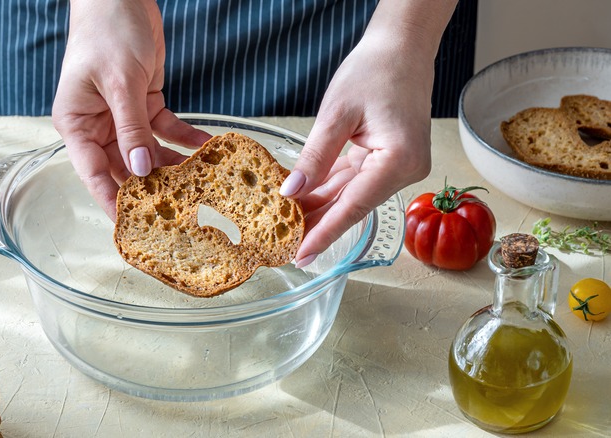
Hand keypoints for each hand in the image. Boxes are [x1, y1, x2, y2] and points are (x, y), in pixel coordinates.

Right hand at [52, 0, 209, 218]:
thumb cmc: (106, 31)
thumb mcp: (119, 82)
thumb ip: (131, 127)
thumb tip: (141, 169)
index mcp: (77, 123)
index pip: (92, 172)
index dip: (111, 200)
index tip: (129, 225)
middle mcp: (97, 125)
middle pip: (123, 167)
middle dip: (149, 187)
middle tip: (177, 209)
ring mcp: (122, 117)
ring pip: (147, 152)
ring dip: (172, 165)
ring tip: (199, 182)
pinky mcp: (145, 105)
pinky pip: (166, 129)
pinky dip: (185, 138)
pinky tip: (207, 148)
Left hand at [280, 0, 456, 267]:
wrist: (401, 49)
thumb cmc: (375, 71)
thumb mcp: (336, 114)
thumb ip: (314, 157)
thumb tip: (290, 192)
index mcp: (399, 160)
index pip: (353, 206)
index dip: (324, 233)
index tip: (302, 255)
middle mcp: (405, 171)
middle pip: (352, 206)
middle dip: (317, 225)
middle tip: (284, 247)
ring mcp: (399, 168)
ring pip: (351, 197)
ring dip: (320, 209)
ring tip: (286, 228)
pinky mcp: (388, 161)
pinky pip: (353, 182)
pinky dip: (328, 191)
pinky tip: (302, 203)